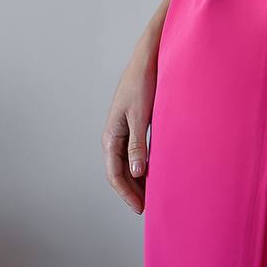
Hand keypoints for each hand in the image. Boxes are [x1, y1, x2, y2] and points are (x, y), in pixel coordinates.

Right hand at [101, 40, 158, 214]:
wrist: (148, 57)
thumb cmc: (143, 83)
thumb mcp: (141, 116)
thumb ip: (138, 145)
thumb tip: (135, 173)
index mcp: (111, 135)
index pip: (115, 173)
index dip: (127, 193)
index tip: (140, 209)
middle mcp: (114, 134)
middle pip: (119, 171)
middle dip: (131, 190)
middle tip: (148, 207)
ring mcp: (123, 129)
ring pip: (127, 162)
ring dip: (137, 178)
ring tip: (152, 193)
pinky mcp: (134, 122)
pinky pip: (135, 151)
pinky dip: (143, 163)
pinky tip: (155, 169)